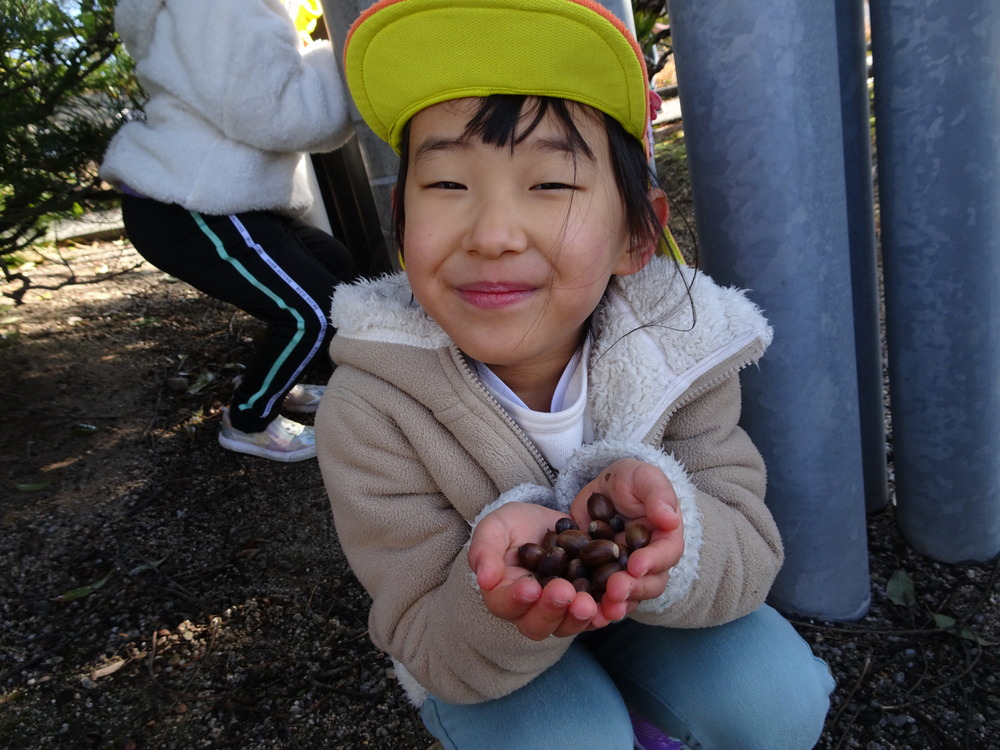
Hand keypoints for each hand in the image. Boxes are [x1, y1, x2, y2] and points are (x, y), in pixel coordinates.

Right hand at [468, 502, 612, 639]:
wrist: (546, 524)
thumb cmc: (513, 526)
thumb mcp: (494, 528)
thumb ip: (485, 551)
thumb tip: (484, 579)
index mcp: (503, 594)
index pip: (505, 604)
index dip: (517, 600)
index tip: (530, 587)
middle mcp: (530, 611)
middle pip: (537, 624)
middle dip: (552, 610)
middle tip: (565, 592)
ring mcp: (559, 611)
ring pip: (566, 625)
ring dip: (578, 617)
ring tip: (589, 602)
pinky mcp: (584, 604)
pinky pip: (594, 616)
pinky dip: (603, 613)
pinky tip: (612, 605)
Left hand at [569, 459, 683, 620]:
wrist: (602, 490)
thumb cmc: (629, 480)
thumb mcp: (642, 477)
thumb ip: (657, 494)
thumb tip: (670, 519)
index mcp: (665, 537)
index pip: (667, 553)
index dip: (653, 561)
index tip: (636, 565)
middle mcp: (650, 562)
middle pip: (650, 583)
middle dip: (633, 589)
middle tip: (615, 590)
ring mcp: (626, 574)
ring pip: (629, 596)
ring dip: (617, 605)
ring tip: (603, 609)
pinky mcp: (602, 578)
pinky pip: (602, 598)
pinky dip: (596, 607)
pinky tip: (584, 611)